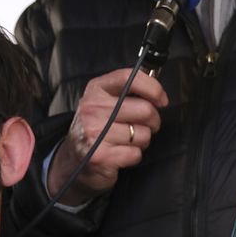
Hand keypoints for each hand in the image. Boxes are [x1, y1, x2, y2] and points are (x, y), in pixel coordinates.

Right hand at [47, 67, 166, 205]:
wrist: (74, 157)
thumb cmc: (97, 127)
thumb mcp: (104, 101)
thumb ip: (127, 92)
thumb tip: (157, 92)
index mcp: (96, 90)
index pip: (128, 78)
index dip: (152, 87)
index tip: (161, 100)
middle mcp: (92, 108)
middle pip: (144, 109)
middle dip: (153, 121)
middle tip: (143, 125)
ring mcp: (95, 132)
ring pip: (143, 134)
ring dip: (142, 140)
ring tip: (127, 140)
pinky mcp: (101, 155)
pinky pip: (136, 153)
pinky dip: (134, 155)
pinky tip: (121, 153)